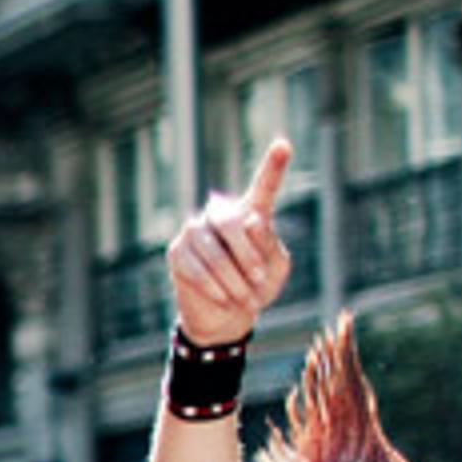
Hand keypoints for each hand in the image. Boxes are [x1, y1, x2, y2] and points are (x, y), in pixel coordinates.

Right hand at [168, 140, 294, 347]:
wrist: (226, 316)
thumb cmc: (257, 287)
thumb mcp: (275, 268)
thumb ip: (268, 244)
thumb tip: (250, 220)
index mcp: (250, 212)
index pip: (263, 186)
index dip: (273, 166)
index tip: (284, 145)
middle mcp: (219, 214)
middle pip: (232, 222)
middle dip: (248, 255)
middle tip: (259, 280)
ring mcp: (195, 231)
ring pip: (214, 252)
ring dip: (234, 279)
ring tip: (246, 299)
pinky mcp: (177, 253)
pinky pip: (197, 268)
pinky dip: (214, 286)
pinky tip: (224, 298)